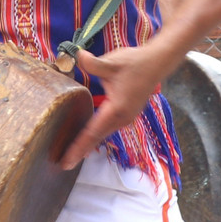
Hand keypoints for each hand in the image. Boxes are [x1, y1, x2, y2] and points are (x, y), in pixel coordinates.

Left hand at [59, 42, 184, 168]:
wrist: (157, 63)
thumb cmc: (135, 63)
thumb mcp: (112, 62)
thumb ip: (93, 63)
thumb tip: (79, 57)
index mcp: (117, 109)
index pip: (92, 132)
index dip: (78, 147)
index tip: (67, 160)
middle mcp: (122, 118)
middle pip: (97, 138)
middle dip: (80, 151)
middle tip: (63, 164)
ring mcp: (126, 118)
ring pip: (102, 134)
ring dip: (88, 144)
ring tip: (71, 155)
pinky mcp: (126, 114)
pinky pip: (108, 128)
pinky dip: (95, 136)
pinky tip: (86, 140)